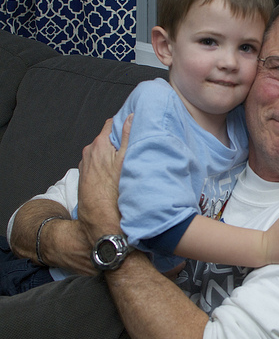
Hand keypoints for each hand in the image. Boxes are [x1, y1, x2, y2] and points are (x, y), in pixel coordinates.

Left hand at [77, 114, 132, 245]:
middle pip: (106, 138)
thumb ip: (126, 137)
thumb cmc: (115, 192)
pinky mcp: (84, 176)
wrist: (100, 221)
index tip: (134, 127)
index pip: (111, 123)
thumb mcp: (125, 162)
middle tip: (134, 146)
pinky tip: (116, 173)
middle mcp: (88, 152)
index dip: (123, 123)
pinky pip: (97, 163)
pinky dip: (105, 164)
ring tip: (126, 161)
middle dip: (118, 140)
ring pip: (102, 152)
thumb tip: (129, 117)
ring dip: (111, 153)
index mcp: (98, 145)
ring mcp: (85, 165)